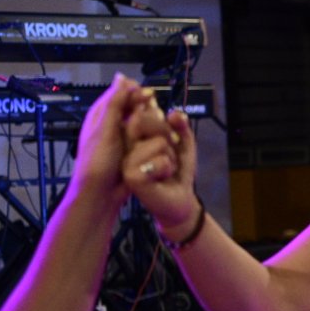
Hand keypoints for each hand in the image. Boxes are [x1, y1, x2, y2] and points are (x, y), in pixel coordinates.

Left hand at [69, 74, 147, 208]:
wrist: (100, 194)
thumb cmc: (97, 162)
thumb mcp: (106, 129)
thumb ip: (115, 103)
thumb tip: (122, 77)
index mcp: (101, 114)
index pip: (120, 92)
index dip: (135, 92)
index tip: (148, 96)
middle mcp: (112, 123)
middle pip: (133, 105)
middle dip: (145, 108)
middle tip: (154, 115)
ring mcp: (123, 136)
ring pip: (142, 120)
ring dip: (151, 122)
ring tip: (158, 128)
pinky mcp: (132, 149)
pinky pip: (145, 136)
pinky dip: (152, 136)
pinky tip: (160, 139)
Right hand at [121, 90, 197, 232]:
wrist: (179, 198)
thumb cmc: (177, 170)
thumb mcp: (183, 142)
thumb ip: (180, 125)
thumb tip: (173, 113)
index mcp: (134, 134)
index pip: (144, 111)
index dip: (163, 120)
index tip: (172, 137)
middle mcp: (127, 145)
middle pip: (146, 121)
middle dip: (168, 136)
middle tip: (169, 154)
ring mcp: (126, 160)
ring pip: (159, 142)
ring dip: (170, 156)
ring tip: (165, 168)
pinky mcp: (131, 175)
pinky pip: (160, 161)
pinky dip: (168, 169)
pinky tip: (161, 178)